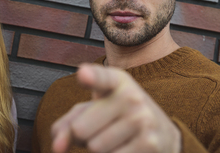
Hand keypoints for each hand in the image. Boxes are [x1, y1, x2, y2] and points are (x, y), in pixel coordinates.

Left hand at [51, 64, 180, 152]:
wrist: (163, 133)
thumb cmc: (114, 118)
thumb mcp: (93, 110)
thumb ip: (67, 123)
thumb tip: (56, 148)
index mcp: (116, 80)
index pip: (101, 78)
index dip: (91, 77)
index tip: (82, 74)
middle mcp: (131, 96)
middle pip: (81, 129)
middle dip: (82, 136)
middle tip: (100, 128)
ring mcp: (142, 120)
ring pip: (95, 148)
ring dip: (97, 149)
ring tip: (113, 138)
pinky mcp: (149, 144)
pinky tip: (124, 148)